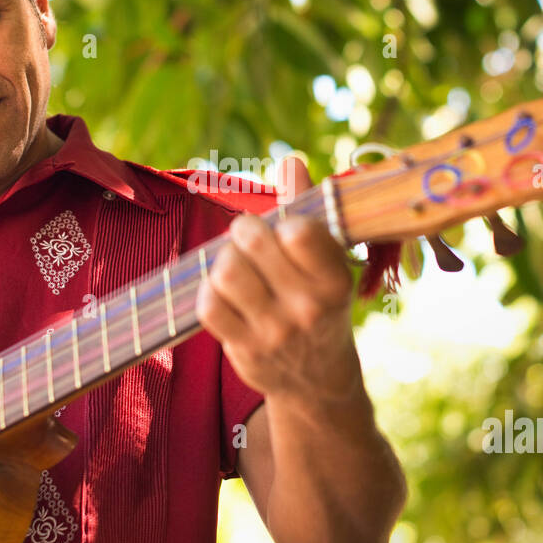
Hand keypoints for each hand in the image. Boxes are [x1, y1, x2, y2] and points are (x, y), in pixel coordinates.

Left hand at [196, 156, 359, 402]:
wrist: (319, 381)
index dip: (282, 222)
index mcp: (334, 279)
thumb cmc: (319, 305)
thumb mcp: (327, 263)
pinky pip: (208, 306)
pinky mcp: (244, 351)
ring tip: (236, 267)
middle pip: (252, 241)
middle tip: (249, 240)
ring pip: (226, 272)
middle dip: (245, 231)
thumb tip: (290, 161)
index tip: (284, 231)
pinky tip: (224, 295)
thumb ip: (306, 209)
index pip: (298, 230)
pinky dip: (209, 293)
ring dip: (224, 261)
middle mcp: (308, 307)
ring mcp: (275, 332)